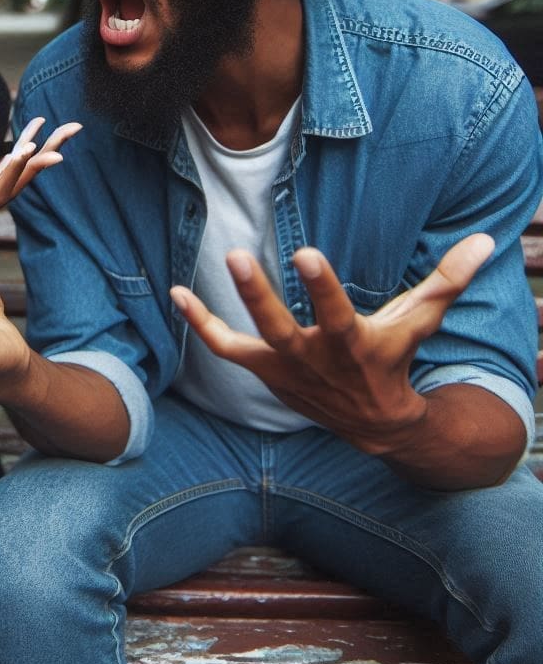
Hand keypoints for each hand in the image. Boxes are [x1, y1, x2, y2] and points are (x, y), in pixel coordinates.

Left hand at [170, 234, 494, 454]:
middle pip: (281, 329)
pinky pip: (224, 349)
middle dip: (259, 296)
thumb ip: (447, 279)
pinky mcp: (263, 369)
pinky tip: (176, 293)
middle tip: (236, 256)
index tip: (308, 253)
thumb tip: (486, 239)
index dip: (322, 287)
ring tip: (186, 284)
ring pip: (247, 343)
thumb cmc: (394, 359)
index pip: (336, 313)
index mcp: (352, 343)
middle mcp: (313, 358)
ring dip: (215, 316)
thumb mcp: (420, 321)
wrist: (374, 423)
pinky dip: (200, 325)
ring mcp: (283, 368)